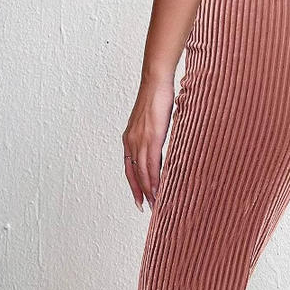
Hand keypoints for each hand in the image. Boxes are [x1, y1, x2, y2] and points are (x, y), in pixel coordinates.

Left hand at [122, 76, 174, 210]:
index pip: (129, 168)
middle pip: (134, 174)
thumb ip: (153, 138)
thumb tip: (160, 151)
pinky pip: (151, 163)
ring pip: (142, 172)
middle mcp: (131, 141)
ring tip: (155, 203)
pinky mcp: (151, 137)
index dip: (134, 186)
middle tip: (148, 208)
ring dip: (148, 189)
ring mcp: (139, 139)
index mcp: (129, 138)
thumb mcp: (153, 123)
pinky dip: (154, 178)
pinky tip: (158, 188)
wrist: (156, 81)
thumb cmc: (157, 98)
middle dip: (141, 193)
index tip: (139, 199)